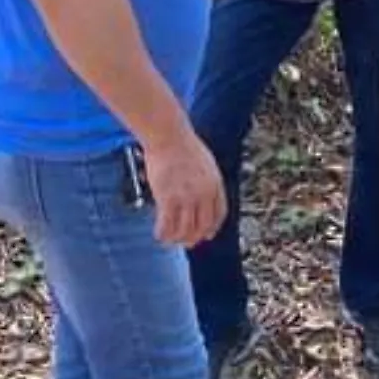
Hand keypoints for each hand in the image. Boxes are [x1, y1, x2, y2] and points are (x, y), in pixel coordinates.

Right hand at [140, 131, 226, 247]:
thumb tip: (201, 194)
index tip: (207, 235)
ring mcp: (187, 197)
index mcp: (216, 184)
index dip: (212, 228)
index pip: (219, 214)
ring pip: (185, 230)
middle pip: (203, 226)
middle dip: (195, 238)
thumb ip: (206, 180)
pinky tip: (159, 235)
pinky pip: (167, 225)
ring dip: (178, 238)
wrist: (169, 136)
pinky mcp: (168, 198)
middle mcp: (204, 194)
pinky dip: (163, 233)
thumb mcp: (205, 163)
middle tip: (186, 243)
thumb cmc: (183, 144)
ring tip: (170, 240)